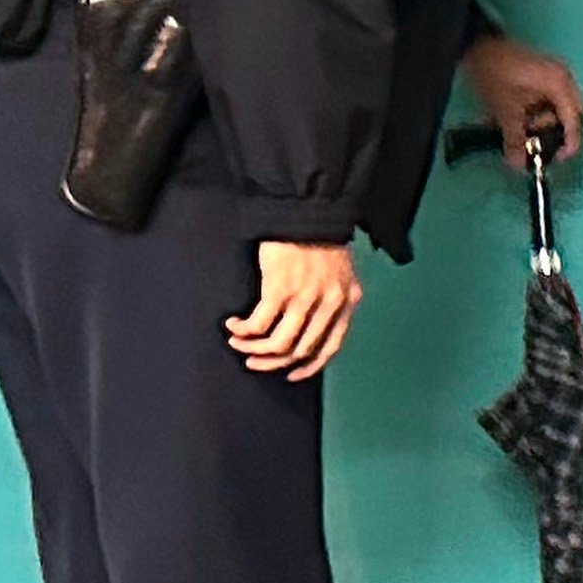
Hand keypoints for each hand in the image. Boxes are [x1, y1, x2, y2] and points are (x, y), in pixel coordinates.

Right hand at [226, 242, 362, 380]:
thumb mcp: (339, 270)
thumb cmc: (319, 235)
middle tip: (255, 361)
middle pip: (301, 350)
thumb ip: (332, 297)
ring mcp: (306, 297)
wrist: (308, 208)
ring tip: (239, 343)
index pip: (331, 347)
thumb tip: (312, 324)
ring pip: (279, 343)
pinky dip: (244, 330)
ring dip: (254, 349)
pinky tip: (234, 325)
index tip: (292, 374)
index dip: (310, 366)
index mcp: (348, 300)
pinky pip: (259, 323)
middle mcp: (330, 303)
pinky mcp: (280, 287)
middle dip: (274, 362)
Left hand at [462, 35, 582, 169]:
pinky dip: (539, 111)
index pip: (574, 122)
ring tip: (522, 127)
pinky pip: (550, 98)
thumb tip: (519, 167)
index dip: (568, 145)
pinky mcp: (543, 72)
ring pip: (560, 107)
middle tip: (538, 142)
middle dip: (556, 132)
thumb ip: (515, 139)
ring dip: (544, 121)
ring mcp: (555, 73)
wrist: (476, 43)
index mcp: (560, 86)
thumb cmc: (495, 75)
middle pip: (572, 115)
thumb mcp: (505, 110)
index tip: (554, 160)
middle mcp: (564, 78)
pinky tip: (521, 116)